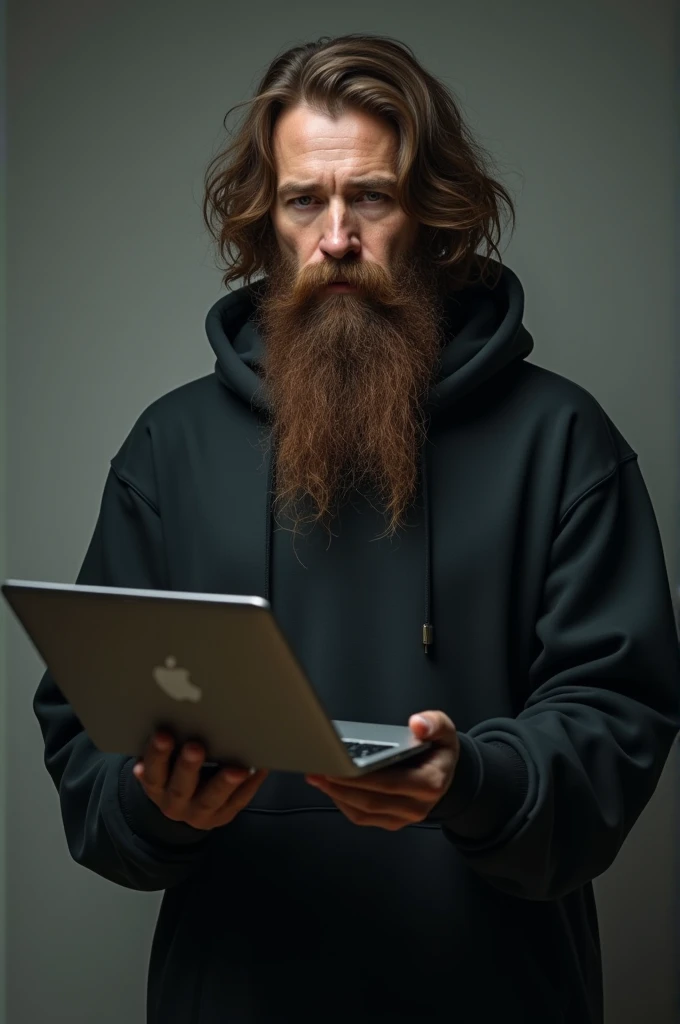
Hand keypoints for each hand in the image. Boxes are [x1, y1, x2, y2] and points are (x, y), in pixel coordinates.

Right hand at [133, 729, 268, 830]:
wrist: (185, 807)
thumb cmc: (174, 772)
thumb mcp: (164, 765)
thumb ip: (164, 750)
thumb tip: (164, 722)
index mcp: (157, 788)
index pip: (153, 773)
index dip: (157, 755)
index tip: (163, 734)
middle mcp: (174, 804)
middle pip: (180, 788)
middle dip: (188, 767)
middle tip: (195, 747)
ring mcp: (199, 813)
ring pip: (211, 800)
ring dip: (224, 784)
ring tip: (238, 769)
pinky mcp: (223, 816)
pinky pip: (238, 802)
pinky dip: (250, 786)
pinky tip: (259, 770)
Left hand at [305, 711, 459, 830]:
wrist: (444, 772)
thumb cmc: (439, 749)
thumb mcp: (444, 730)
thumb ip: (434, 723)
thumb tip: (417, 724)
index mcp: (430, 783)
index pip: (390, 783)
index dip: (361, 777)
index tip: (339, 765)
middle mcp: (417, 806)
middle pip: (371, 800)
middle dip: (341, 786)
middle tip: (318, 769)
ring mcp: (403, 817)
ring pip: (363, 812)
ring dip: (336, 795)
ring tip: (317, 776)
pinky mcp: (391, 821)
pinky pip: (361, 817)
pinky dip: (342, 803)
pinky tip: (329, 786)